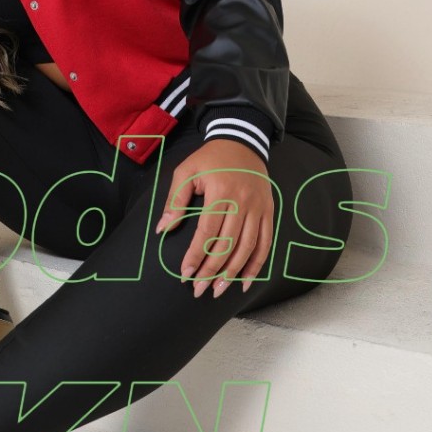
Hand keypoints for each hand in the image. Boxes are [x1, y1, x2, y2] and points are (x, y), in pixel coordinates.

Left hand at [155, 139, 274, 297]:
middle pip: (227, 244)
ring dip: (233, 273)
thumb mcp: (186, 171)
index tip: (185, 273)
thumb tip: (162, 229)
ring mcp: (258, 208)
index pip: (207, 232)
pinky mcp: (268, 211)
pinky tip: (245, 282)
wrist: (242, 141)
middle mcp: (242, 202)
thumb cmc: (210, 158)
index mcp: (221, 192)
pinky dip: (256, 265)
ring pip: (247, 248)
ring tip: (217, 290)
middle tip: (198, 289)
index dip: (196, 255)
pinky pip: (265, 243)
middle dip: (211, 271)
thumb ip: (175, 200)